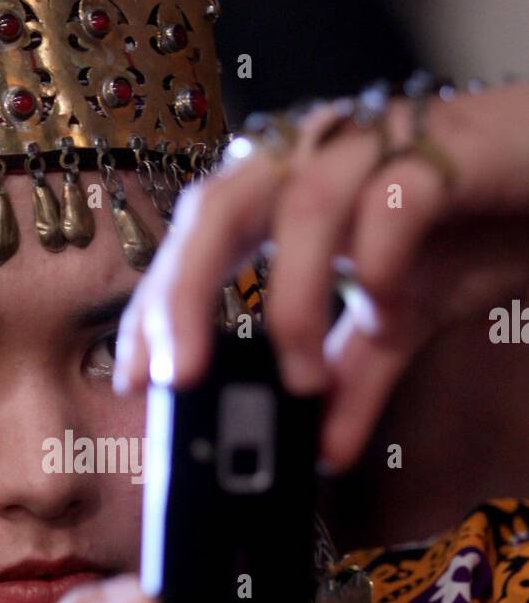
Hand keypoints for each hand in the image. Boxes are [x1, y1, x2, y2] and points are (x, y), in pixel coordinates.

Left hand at [112, 81, 528, 471]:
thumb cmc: (468, 224)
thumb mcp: (401, 317)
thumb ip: (354, 378)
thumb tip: (324, 454)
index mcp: (286, 193)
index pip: (194, 244)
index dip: (155, 308)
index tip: (133, 381)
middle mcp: (314, 159)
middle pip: (216, 208)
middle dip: (184, 295)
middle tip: (177, 378)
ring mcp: (375, 148)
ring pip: (298, 205)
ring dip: (289, 303)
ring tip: (302, 378)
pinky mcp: (443, 150)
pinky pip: (391, 199)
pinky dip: (375, 261)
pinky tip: (380, 308)